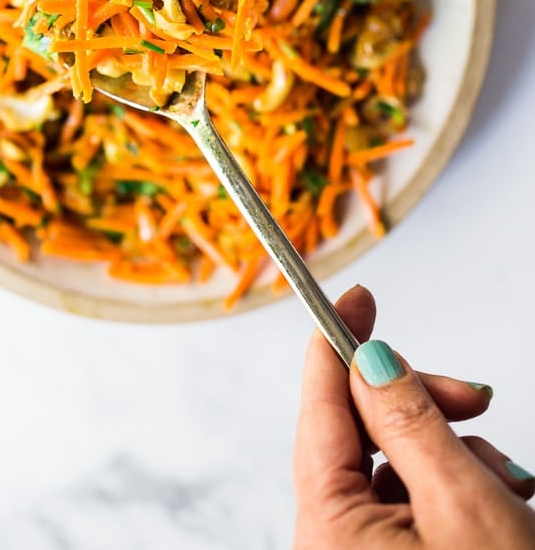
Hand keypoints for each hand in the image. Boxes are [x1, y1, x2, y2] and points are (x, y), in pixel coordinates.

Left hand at [293, 286, 534, 548]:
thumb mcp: (460, 501)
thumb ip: (410, 422)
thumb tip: (370, 359)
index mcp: (328, 527)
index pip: (319, 406)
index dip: (339, 342)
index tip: (357, 298)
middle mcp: (331, 543)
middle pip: (361, 433)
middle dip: (421, 408)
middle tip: (472, 397)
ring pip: (395, 465)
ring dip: (451, 455)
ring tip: (503, 482)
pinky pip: (411, 501)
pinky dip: (454, 488)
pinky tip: (499, 502)